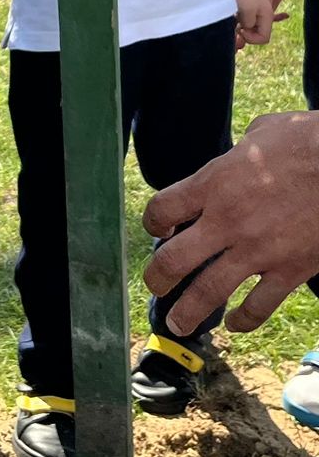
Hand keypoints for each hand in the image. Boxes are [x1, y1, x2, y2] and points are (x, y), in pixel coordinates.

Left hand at [144, 110, 318, 333]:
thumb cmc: (308, 140)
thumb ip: (240, 153)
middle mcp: (227, 220)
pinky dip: (244, 320)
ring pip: (208, 291)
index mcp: (213, 183)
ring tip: (178, 322)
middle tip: (154, 286)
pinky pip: (260, 305)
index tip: (159, 229)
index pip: (162, 210)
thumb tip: (242, 153)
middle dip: (157, 278)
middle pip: (174, 259)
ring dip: (188, 311)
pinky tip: (235, 324)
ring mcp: (258, 249)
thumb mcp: (261, 133)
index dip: (153, 223)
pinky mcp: (290, 270)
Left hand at [231, 0, 274, 47]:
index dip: (252, 39)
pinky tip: (233, 20)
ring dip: (240, 28)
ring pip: (248, 28)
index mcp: (267, 16)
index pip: (264, 38)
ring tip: (233, 21)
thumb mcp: (247, 10)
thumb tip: (246, 29)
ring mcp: (254, 11)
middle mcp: (262, 15)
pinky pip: (243, 20)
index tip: (241, 29)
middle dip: (246, 34)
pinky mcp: (245, 7)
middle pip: (256, 34)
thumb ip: (249, 24)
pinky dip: (238, 22)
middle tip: (235, 28)